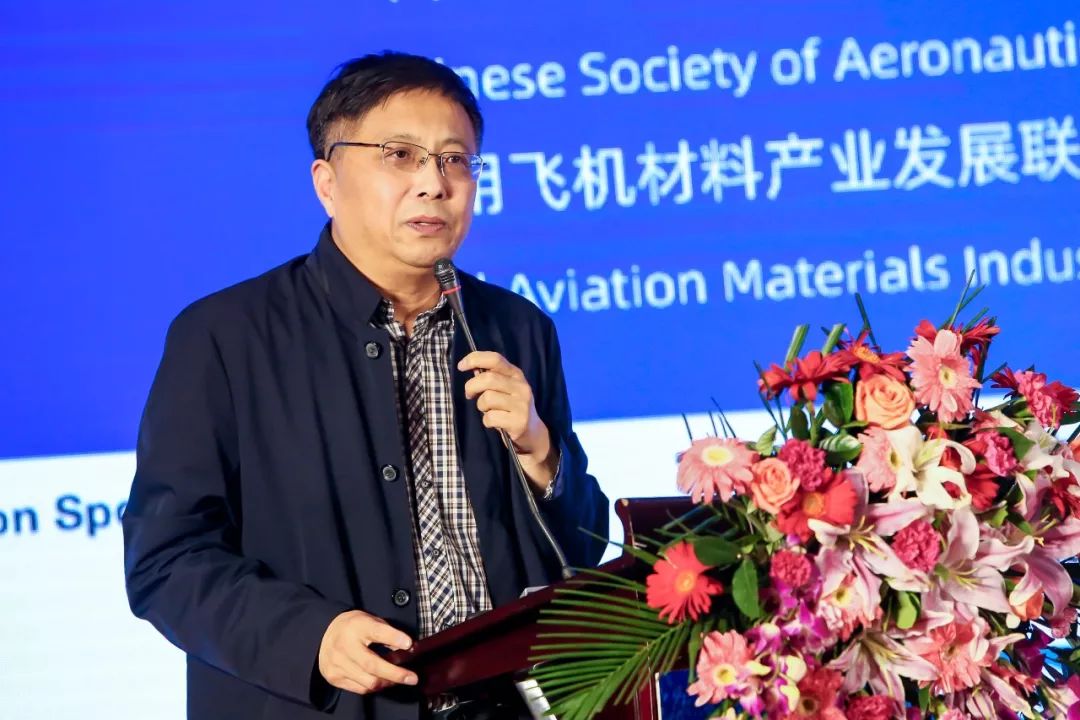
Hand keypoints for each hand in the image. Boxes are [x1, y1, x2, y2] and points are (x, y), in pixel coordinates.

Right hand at [318, 610, 416, 694]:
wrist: (325, 634)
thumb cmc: (354, 627)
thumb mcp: (370, 620)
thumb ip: (387, 632)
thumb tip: (407, 648)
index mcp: (356, 626)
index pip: (377, 631)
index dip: (394, 638)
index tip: (409, 644)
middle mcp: (345, 645)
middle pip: (372, 665)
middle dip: (396, 674)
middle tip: (413, 678)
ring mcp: (338, 663)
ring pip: (368, 681)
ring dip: (388, 683)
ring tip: (399, 680)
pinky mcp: (334, 677)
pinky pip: (360, 689)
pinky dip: (375, 687)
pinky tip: (383, 682)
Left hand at [459, 351, 557, 490]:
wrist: (532, 433)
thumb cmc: (512, 408)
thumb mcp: (506, 388)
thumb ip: (491, 377)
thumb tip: (471, 367)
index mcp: (516, 374)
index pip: (495, 359)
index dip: (475, 359)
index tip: (461, 366)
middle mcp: (521, 387)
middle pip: (488, 379)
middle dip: (471, 386)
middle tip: (469, 395)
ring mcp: (521, 405)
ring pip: (487, 398)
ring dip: (481, 406)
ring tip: (488, 411)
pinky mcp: (519, 422)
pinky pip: (490, 418)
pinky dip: (487, 421)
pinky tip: (494, 423)